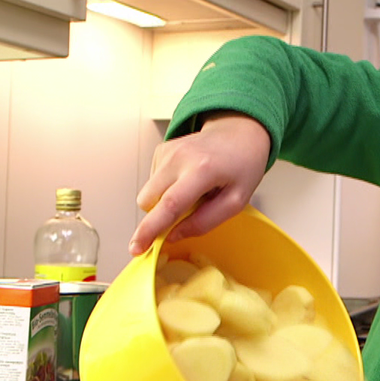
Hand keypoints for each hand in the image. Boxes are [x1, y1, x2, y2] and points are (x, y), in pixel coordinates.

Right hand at [129, 114, 271, 254]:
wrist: (239, 132)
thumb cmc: (242, 166)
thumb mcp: (236, 201)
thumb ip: (205, 222)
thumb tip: (173, 236)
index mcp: (203, 170)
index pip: (170, 205)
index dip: (150, 230)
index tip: (136, 248)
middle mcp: (180, 157)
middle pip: (149, 201)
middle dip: (159, 216)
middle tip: (187, 214)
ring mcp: (168, 150)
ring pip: (149, 193)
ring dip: (165, 201)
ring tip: (192, 191)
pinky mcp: (161, 149)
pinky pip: (153, 181)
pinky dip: (167, 187)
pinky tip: (187, 179)